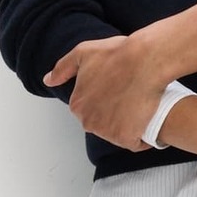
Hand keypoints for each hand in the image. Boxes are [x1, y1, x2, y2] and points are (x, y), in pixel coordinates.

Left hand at [44, 35, 166, 151]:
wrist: (146, 62)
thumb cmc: (118, 55)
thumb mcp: (84, 53)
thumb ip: (63, 68)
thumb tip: (48, 80)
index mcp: (77, 105)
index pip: (90, 110)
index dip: (106, 100)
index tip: (117, 89)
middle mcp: (88, 122)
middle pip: (103, 124)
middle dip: (115, 115)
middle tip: (130, 96)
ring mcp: (107, 132)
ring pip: (118, 134)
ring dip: (129, 125)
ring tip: (140, 104)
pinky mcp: (126, 139)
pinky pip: (135, 143)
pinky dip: (142, 136)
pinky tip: (147, 119)